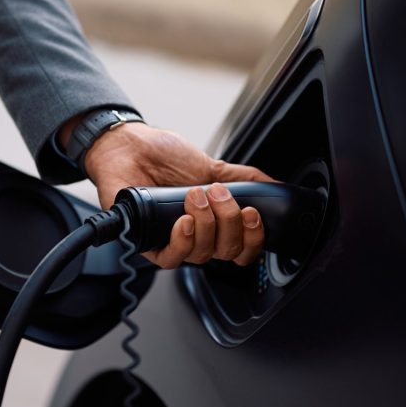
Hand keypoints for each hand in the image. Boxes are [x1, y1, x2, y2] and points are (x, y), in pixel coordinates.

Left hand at [77, 122, 273, 268]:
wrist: (131, 147)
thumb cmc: (165, 158)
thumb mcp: (213, 166)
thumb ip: (245, 178)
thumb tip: (275, 186)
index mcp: (214, 225)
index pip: (242, 250)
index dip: (252, 240)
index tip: (252, 216)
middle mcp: (195, 237)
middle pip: (226, 253)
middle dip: (229, 222)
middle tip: (218, 194)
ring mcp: (172, 241)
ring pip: (202, 256)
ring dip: (206, 224)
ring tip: (194, 196)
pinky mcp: (147, 243)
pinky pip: (171, 259)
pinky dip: (183, 241)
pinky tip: (183, 221)